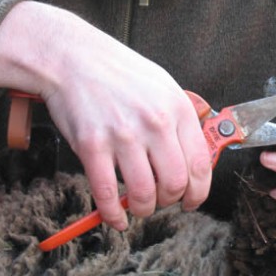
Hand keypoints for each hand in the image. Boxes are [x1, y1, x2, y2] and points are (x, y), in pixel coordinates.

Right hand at [0, 1, 211, 229]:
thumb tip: (192, 160)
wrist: (74, 58)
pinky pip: (107, 193)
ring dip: (145, 209)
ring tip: (141, 206)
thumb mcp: (165, 88)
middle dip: (171, 202)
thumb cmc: (121, 74)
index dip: (199, 192)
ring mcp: (123, 135)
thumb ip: (180, 123)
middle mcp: (155, 124)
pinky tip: (117, 218)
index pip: (200, 165)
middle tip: (163, 201)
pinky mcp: (92, 146)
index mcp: (178, 110)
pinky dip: (113, 214)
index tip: (193, 201)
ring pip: (144, 193)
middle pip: (176, 184)